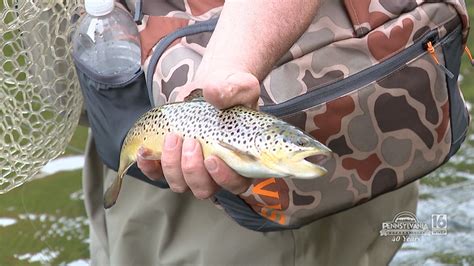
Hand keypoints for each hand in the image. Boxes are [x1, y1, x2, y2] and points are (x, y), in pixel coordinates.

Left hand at [137, 70, 259, 198]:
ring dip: (172, 165)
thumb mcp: (239, 85)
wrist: (211, 87)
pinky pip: (157, 174)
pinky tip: (146, 150)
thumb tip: (213, 94)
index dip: (223, 177)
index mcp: (241, 160)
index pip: (236, 184)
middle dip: (192, 169)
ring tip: (172, 137)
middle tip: (190, 141)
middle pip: (204, 189)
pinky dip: (149, 166)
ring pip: (180, 185)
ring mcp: (193, 169)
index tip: (211, 158)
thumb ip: (231, 91)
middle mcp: (217, 172)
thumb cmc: (231, 90)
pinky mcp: (172, 161)